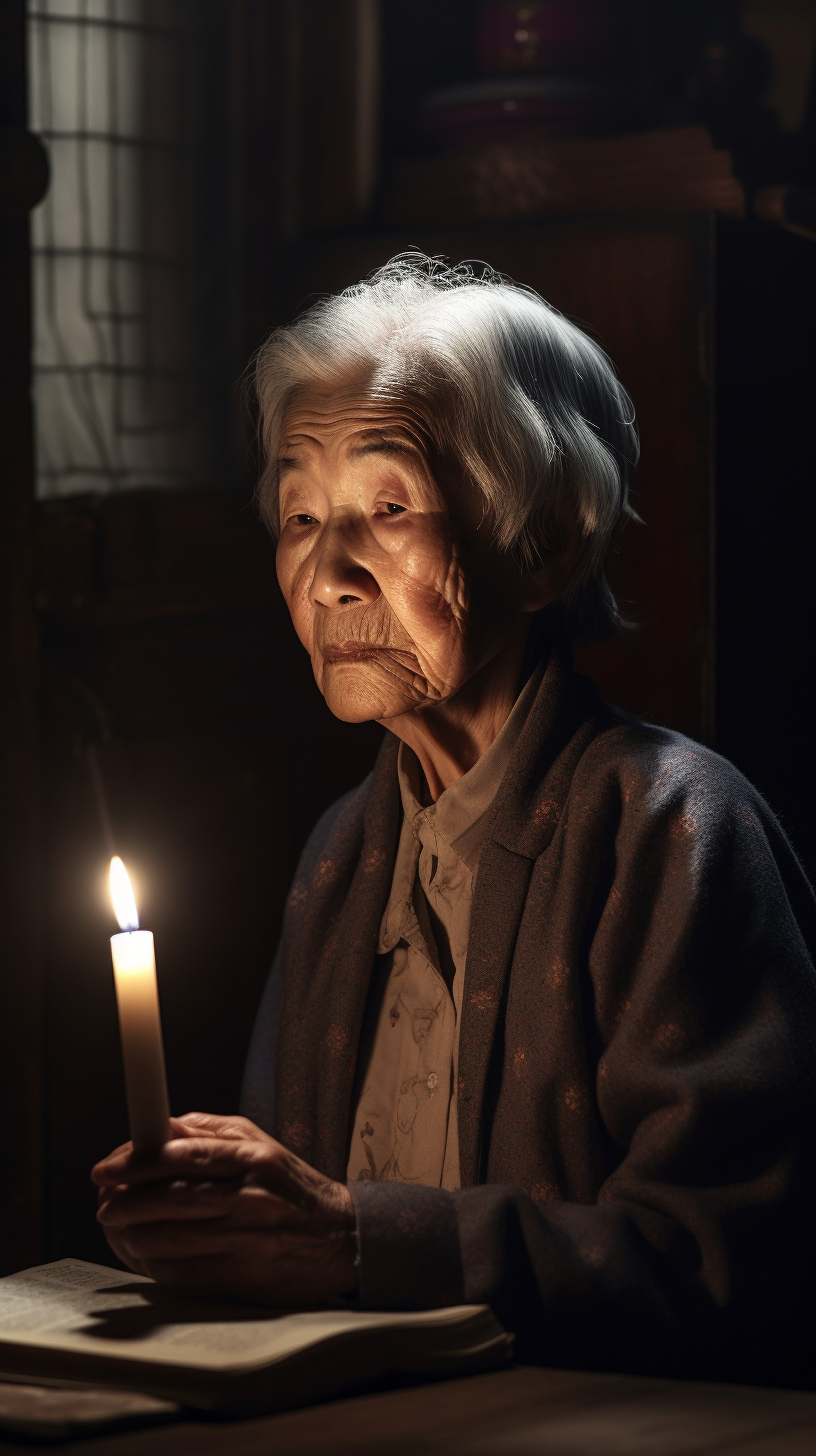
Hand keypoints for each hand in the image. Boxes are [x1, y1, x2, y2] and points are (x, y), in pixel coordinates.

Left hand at [91, 1113, 356, 1305]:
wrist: (343, 1239)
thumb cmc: (293, 1187)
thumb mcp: (260, 1144)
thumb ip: (208, 1133)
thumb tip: (157, 1130)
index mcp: (253, 1158)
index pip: (182, 1156)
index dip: (135, 1163)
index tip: (105, 1168)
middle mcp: (250, 1198)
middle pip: (171, 1200)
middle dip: (125, 1201)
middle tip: (103, 1202)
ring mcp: (246, 1241)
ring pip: (171, 1240)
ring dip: (131, 1235)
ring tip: (117, 1227)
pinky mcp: (243, 1278)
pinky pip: (183, 1274)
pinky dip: (153, 1264)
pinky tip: (142, 1254)